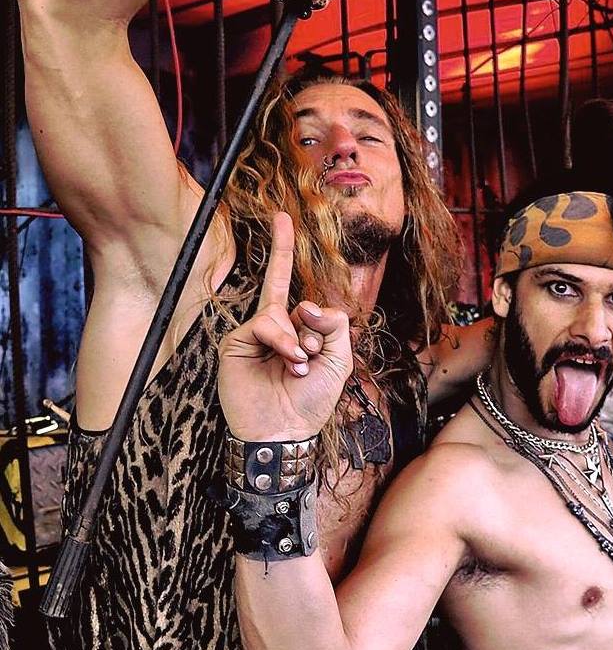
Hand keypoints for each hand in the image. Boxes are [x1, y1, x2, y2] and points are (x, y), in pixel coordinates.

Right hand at [218, 212, 353, 441]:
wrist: (284, 431)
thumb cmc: (311, 402)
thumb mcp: (339, 361)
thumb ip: (335, 325)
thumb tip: (306, 303)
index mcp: (300, 332)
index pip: (294, 289)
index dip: (283, 251)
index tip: (282, 218)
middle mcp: (275, 328)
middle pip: (283, 288)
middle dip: (293, 280)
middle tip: (309, 347)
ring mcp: (254, 335)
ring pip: (281, 310)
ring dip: (299, 339)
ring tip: (300, 366)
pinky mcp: (237, 342)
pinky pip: (266, 323)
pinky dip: (283, 340)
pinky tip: (291, 361)